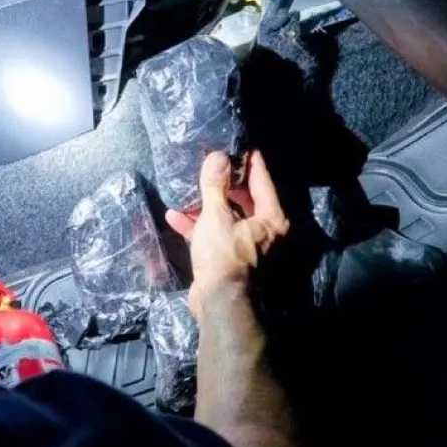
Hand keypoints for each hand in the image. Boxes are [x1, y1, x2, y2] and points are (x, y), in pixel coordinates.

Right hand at [165, 150, 288, 316]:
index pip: (262, 180)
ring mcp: (246, 246)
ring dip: (205, 205)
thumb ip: (216, 185)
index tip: (241, 145)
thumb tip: (218, 157)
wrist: (218, 301)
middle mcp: (263, 231)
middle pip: (244, 199)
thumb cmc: (224, 255)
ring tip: (188, 188)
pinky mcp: (228, 259)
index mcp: (270, 219)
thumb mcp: (216, 215)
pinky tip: (176, 216)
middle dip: (223, 183)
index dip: (250, 161)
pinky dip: (197, 226)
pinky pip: (214, 234)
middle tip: (211, 163)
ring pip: (226, 217)